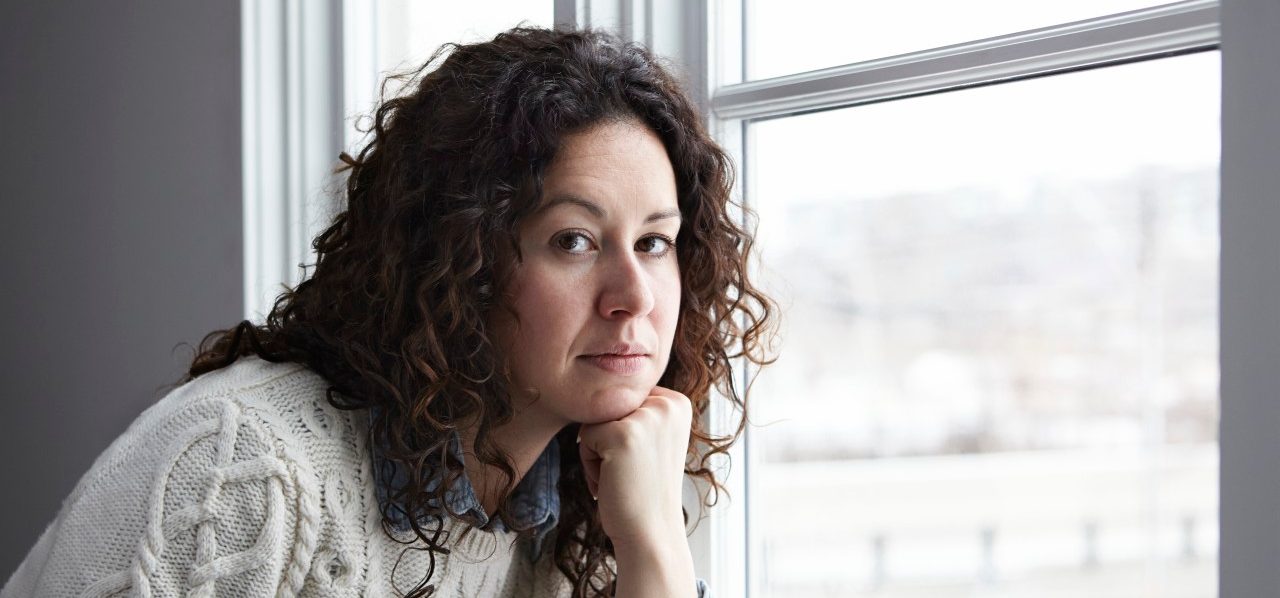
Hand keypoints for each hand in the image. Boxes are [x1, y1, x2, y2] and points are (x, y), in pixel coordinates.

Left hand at [576, 386, 691, 548]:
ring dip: (597, 452)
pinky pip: (584, 437)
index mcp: (678, 403)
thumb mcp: (653, 440)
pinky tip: (613, 482)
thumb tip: (602, 381)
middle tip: (631, 471)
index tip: (643, 460)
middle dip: (609, 440)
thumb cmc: (644, 490)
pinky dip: (589, 464)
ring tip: (623, 476)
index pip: (625, 398)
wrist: (651, 533)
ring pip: (595, 421)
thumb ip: (638, 411)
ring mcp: (646, 418)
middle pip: (609, 406)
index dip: (623, 431)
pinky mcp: (622, 434)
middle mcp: (667, 405)